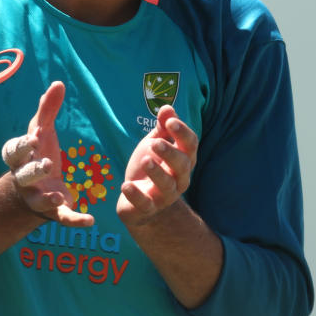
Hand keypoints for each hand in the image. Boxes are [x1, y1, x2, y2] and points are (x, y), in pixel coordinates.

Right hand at [1, 81, 93, 226]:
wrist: (34, 191)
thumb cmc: (37, 155)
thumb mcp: (42, 132)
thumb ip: (48, 109)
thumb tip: (57, 83)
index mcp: (21, 159)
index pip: (13, 153)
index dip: (21, 147)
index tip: (33, 138)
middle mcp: (25, 180)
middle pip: (24, 176)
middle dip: (33, 171)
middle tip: (46, 164)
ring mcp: (38, 197)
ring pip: (39, 200)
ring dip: (48, 199)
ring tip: (59, 197)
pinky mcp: (54, 212)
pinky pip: (63, 219)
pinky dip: (76, 221)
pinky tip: (90, 221)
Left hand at [116, 105, 197, 225]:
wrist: (138, 201)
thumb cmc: (151, 166)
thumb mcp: (155, 143)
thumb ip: (162, 127)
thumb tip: (167, 107)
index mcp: (183, 159)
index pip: (190, 145)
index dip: (182, 132)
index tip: (170, 121)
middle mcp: (179, 178)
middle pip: (182, 165)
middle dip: (171, 153)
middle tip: (156, 143)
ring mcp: (165, 196)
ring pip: (167, 185)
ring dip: (156, 172)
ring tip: (145, 160)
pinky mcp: (148, 208)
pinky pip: (145, 204)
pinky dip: (136, 195)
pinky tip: (126, 185)